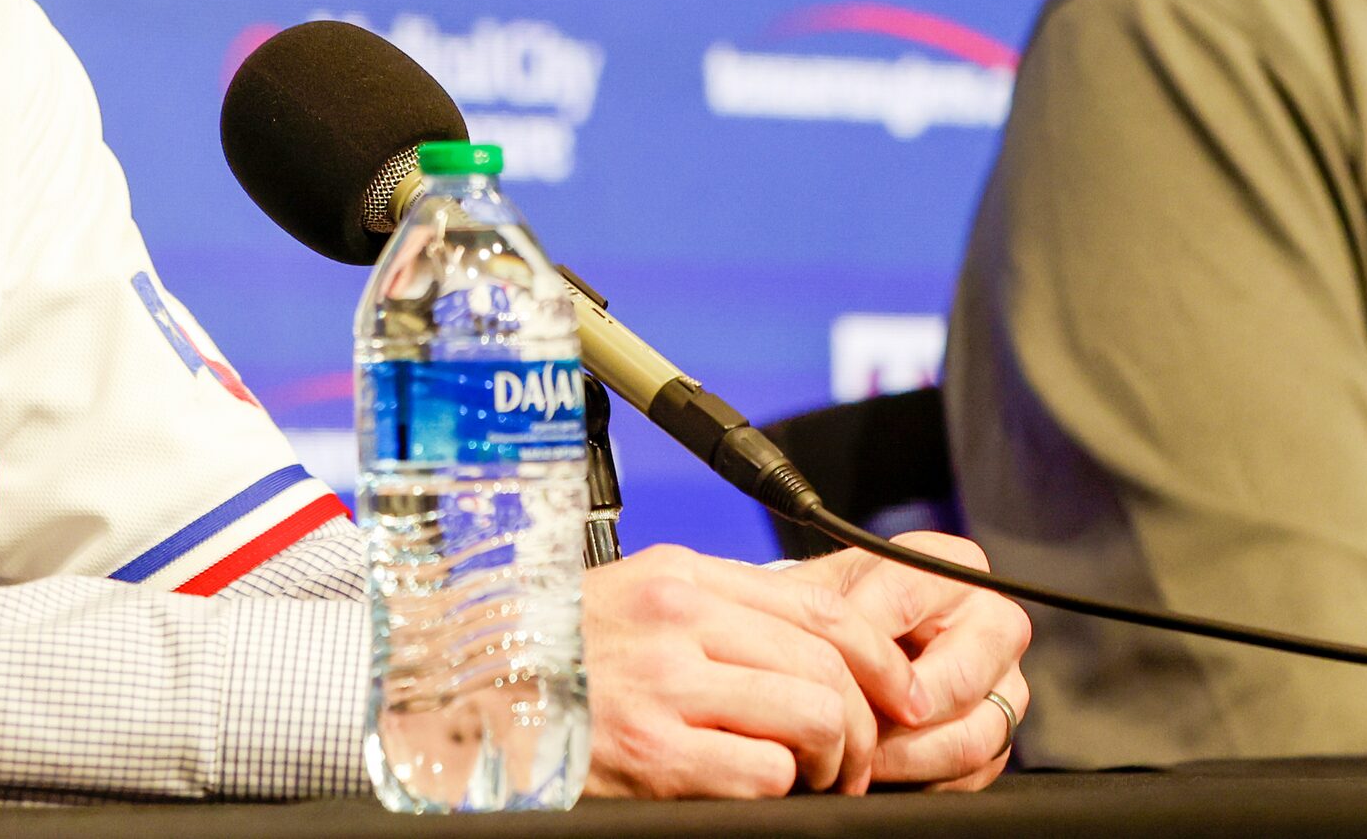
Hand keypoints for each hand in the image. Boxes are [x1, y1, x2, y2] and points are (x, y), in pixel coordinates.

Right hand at [578, 543, 934, 797]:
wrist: (465, 706)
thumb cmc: (555, 658)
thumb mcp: (635, 600)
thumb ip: (717, 607)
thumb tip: (818, 629)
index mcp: (680, 576)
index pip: (821, 608)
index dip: (881, 658)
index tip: (901, 693)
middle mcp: (677, 621)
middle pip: (829, 666)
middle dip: (865, 725)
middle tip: (855, 758)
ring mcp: (665, 688)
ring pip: (814, 718)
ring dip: (832, 762)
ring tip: (813, 778)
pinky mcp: (655, 757)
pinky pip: (765, 775)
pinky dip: (779, 789)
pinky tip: (758, 791)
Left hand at [785, 530, 1032, 790]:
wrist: (851, 647)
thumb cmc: (836, 614)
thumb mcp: (820, 595)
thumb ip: (820, 613)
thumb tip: (819, 658)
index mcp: (950, 566)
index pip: (904, 600)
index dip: (858, 643)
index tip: (822, 674)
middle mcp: (994, 619)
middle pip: (958, 678)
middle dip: (894, 715)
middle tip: (846, 731)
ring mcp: (1007, 681)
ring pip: (971, 736)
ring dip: (904, 758)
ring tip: (854, 760)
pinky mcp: (1002, 732)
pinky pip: (974, 773)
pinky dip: (922, 781)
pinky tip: (880, 772)